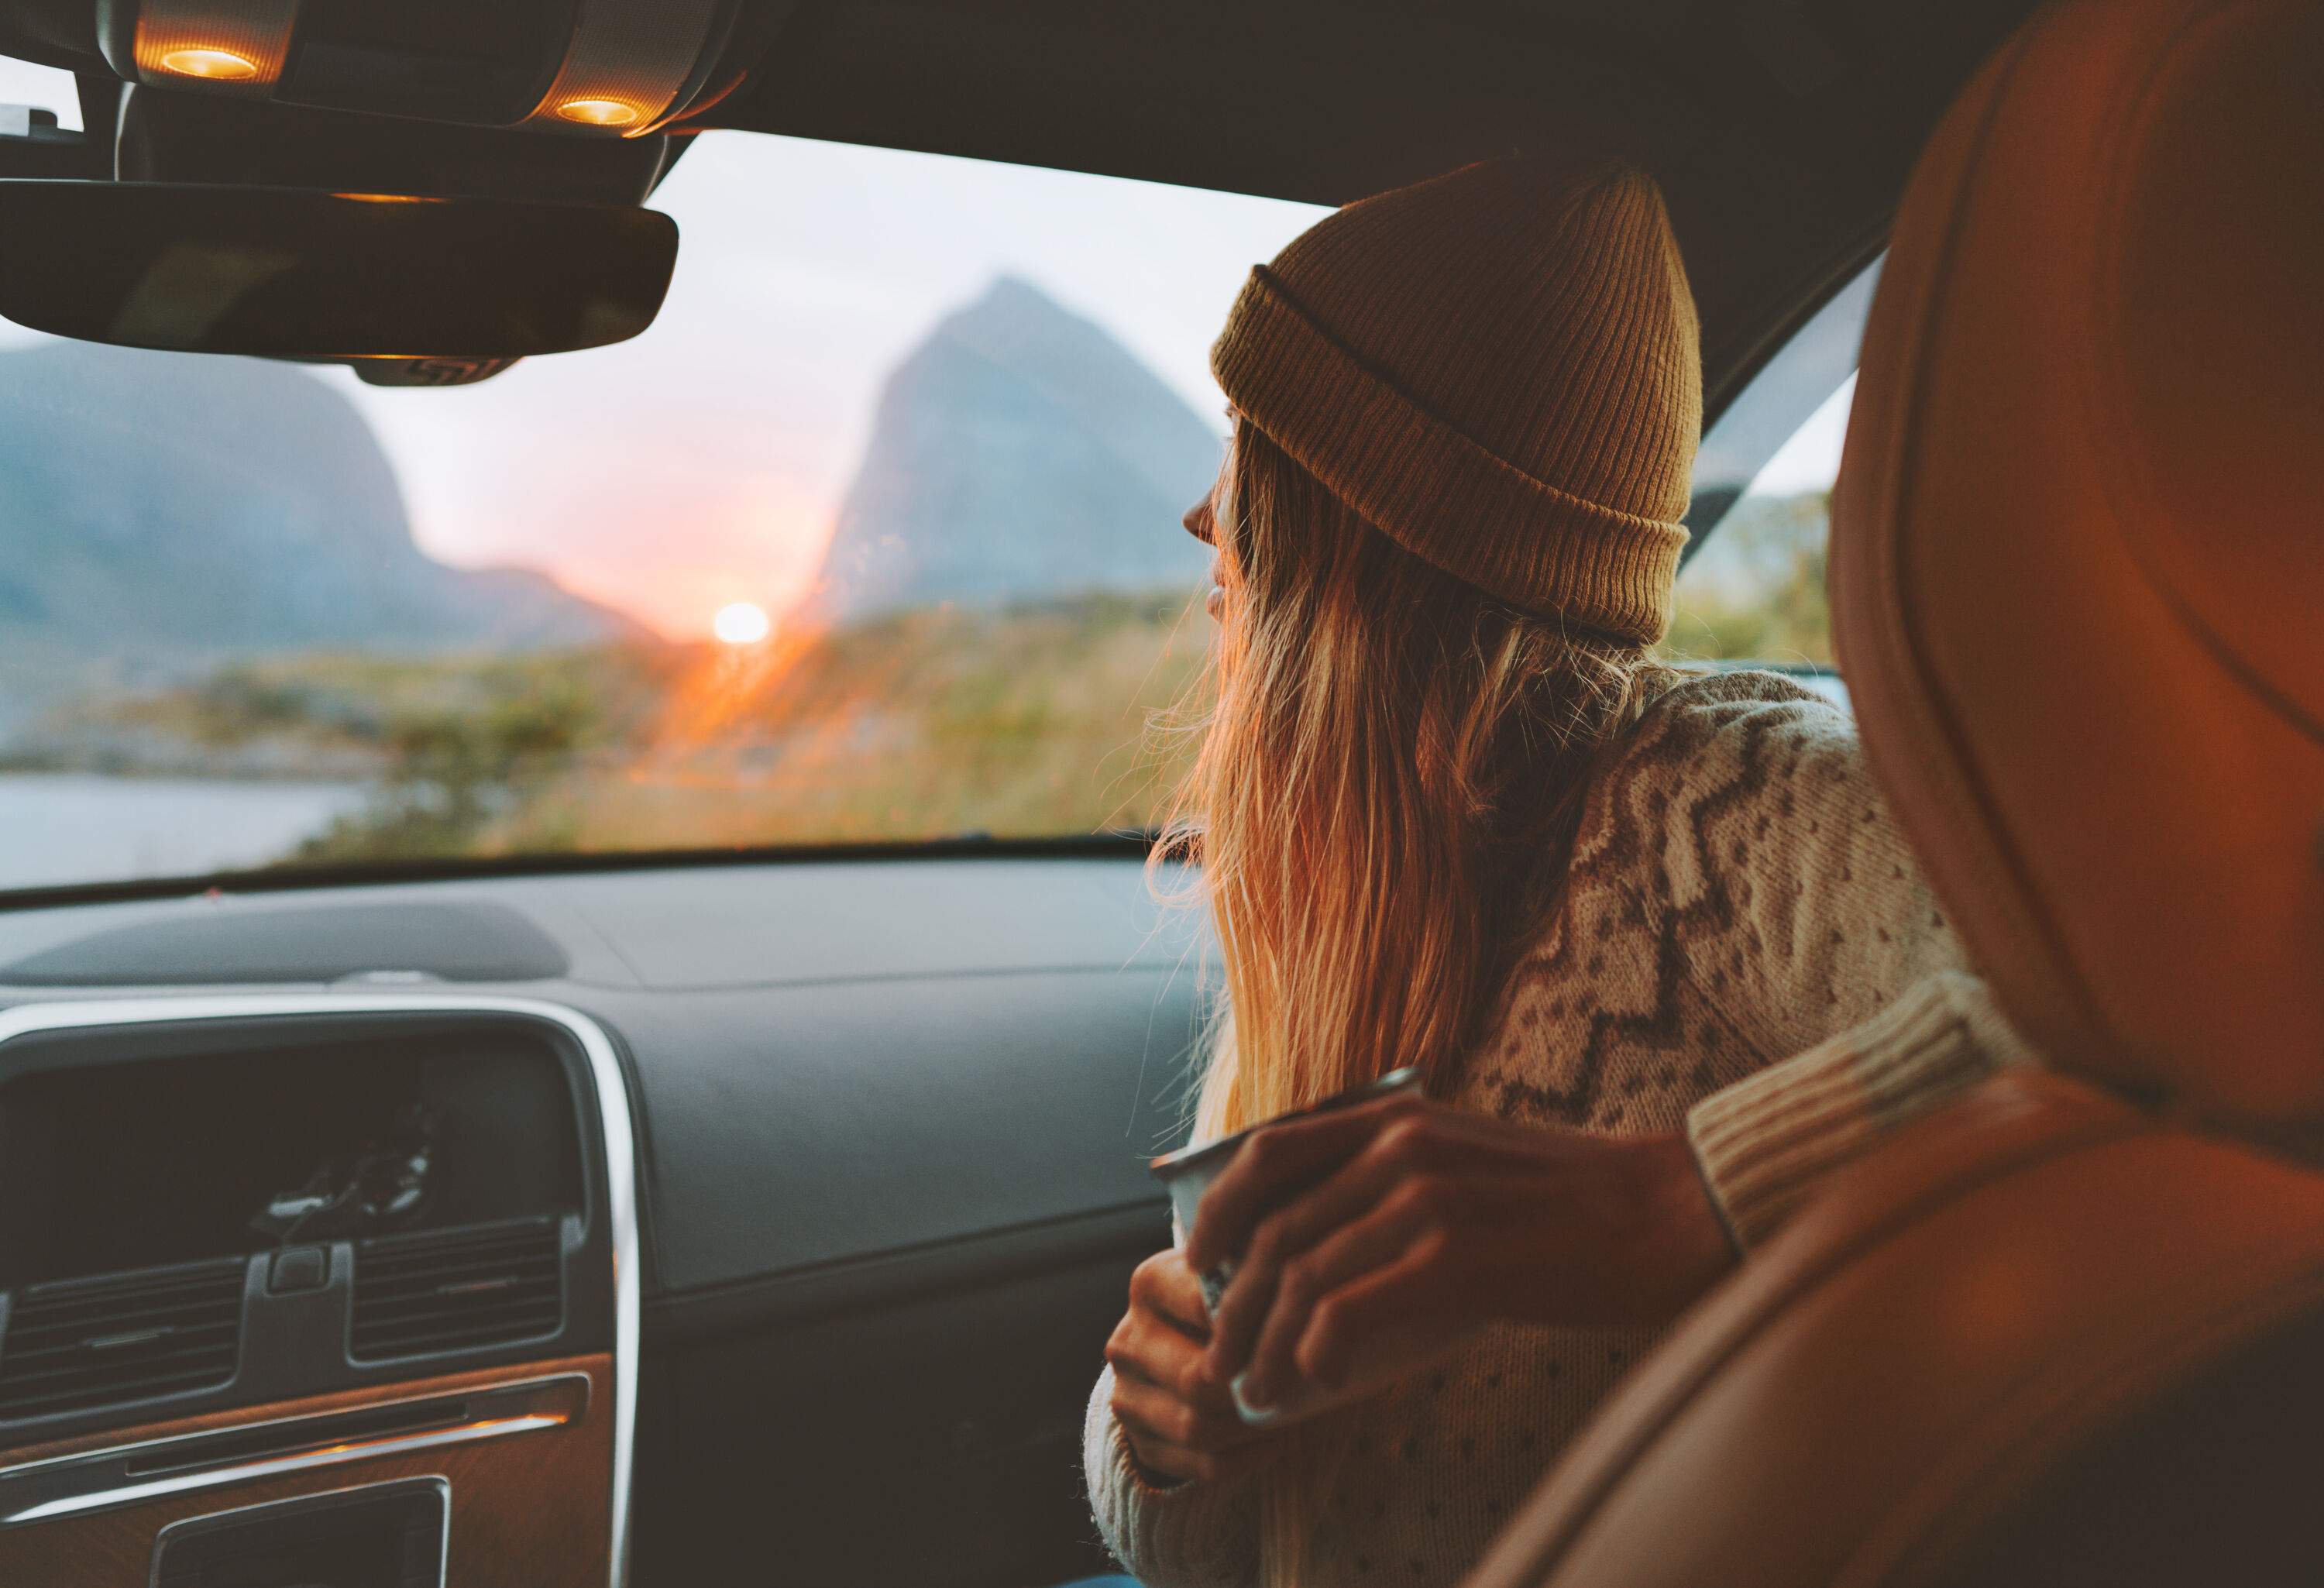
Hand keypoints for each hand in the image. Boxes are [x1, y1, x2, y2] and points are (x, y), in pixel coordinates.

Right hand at [1104, 1249, 1280, 1483]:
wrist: (1184, 1340)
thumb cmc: (1228, 1297)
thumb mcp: (1236, 1269)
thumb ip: (1260, 1273)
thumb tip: (1303, 1298)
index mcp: (1150, 1284)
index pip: (1205, 1308)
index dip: (1258, 1325)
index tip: (1299, 1333)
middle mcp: (1127, 1340)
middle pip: (1196, 1379)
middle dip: (1253, 1387)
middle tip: (1300, 1386)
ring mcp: (1126, 1396)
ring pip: (1197, 1428)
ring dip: (1253, 1426)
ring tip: (1291, 1411)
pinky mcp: (1141, 1443)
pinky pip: (1203, 1465)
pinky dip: (1248, 1456)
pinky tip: (1273, 1437)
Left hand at [1183, 1096, 1734, 1413]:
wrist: (1668, 1214)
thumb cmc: (1570, 1204)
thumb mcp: (1467, 1161)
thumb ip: (1394, 1183)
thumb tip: (1317, 1250)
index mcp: (1397, 1116)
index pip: (1267, 1152)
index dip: (1218, 1211)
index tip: (1201, 1263)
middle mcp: (1399, 1147)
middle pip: (1277, 1232)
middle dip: (1236, 1305)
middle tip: (1224, 1360)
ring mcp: (1426, 1198)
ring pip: (1304, 1280)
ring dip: (1268, 1346)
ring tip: (1259, 1393)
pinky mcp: (1456, 1256)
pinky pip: (1350, 1311)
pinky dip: (1318, 1353)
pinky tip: (1318, 1382)